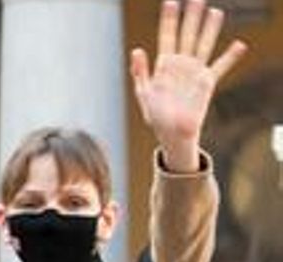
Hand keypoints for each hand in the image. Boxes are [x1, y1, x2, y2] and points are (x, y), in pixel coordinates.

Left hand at [129, 0, 246, 171]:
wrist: (172, 134)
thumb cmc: (156, 115)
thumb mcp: (144, 93)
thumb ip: (140, 71)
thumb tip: (136, 50)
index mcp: (164, 65)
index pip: (167, 36)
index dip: (169, 20)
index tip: (171, 2)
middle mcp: (181, 64)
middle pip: (187, 36)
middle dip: (192, 18)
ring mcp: (195, 72)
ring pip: (204, 45)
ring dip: (210, 29)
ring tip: (216, 12)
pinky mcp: (207, 82)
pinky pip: (221, 67)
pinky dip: (230, 57)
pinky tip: (239, 44)